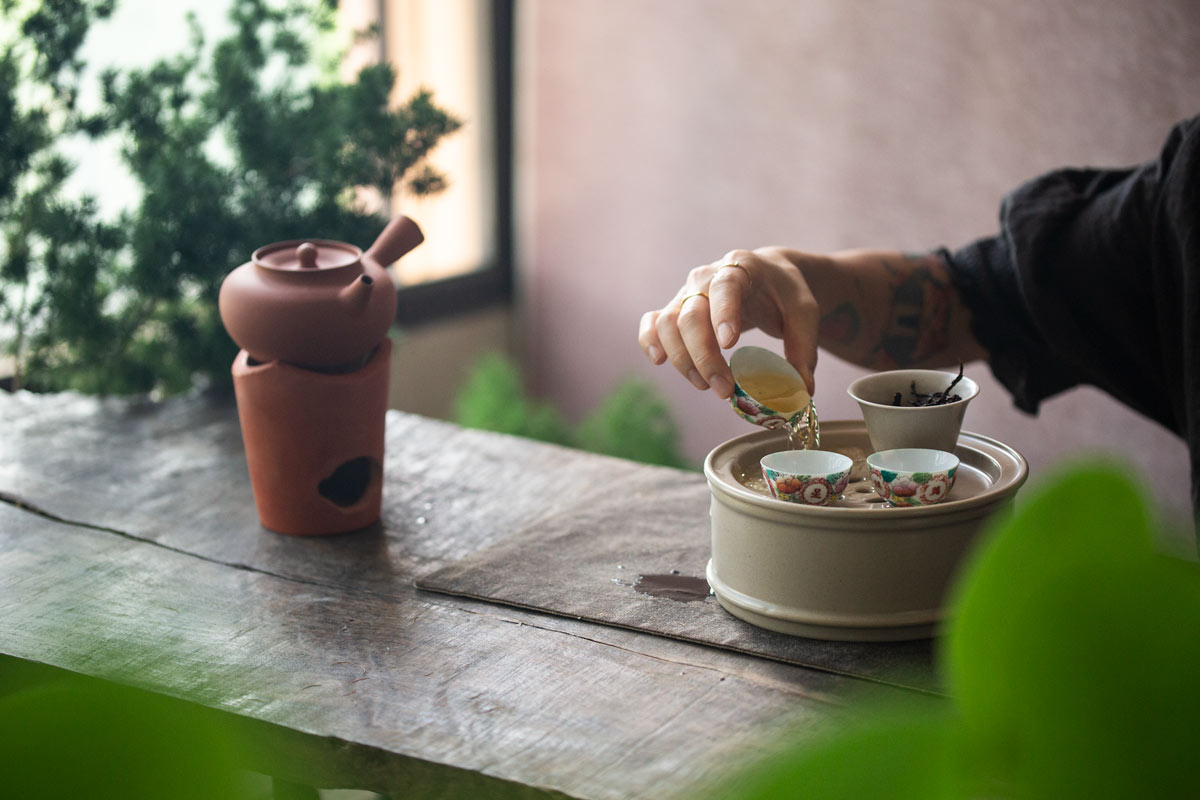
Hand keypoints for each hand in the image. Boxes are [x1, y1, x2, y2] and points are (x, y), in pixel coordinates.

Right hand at [638, 247, 824, 398]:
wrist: (767, 276)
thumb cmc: (784, 293)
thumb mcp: (804, 313)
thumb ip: (804, 348)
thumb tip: (802, 389)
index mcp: (741, 268)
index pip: (726, 286)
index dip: (723, 314)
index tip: (729, 345)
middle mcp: (706, 277)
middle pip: (691, 314)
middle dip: (703, 356)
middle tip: (723, 389)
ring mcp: (686, 293)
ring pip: (668, 323)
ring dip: (682, 359)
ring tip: (705, 386)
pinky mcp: (675, 309)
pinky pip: (652, 323)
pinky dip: (649, 342)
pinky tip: (659, 361)